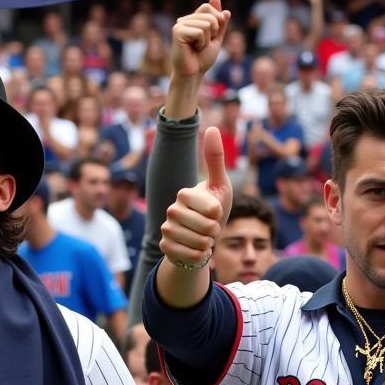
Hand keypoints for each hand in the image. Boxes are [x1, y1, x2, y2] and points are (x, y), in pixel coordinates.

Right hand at [159, 126, 230, 268]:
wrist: (200, 236)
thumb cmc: (213, 209)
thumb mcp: (219, 185)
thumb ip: (215, 159)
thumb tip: (211, 127)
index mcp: (185, 193)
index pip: (213, 210)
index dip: (220, 215)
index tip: (216, 212)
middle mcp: (171, 209)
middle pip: (207, 228)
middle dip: (215, 231)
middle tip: (211, 228)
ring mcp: (166, 228)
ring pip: (199, 243)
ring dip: (208, 244)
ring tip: (204, 238)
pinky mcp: (164, 246)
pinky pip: (190, 256)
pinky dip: (200, 256)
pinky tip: (197, 250)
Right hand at [171, 0, 230, 80]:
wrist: (193, 74)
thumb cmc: (202, 59)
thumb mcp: (216, 38)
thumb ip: (219, 21)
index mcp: (192, 20)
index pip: (208, 7)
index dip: (217, 20)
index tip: (211, 36)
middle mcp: (184, 20)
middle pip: (209, 15)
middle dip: (213, 33)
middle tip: (202, 45)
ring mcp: (179, 25)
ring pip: (207, 24)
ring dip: (207, 40)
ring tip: (197, 48)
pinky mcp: (177, 32)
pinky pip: (200, 32)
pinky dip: (201, 43)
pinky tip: (192, 49)